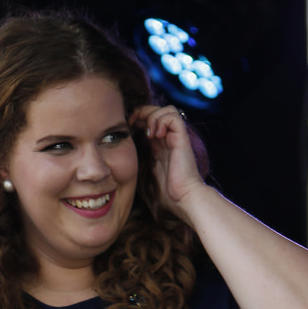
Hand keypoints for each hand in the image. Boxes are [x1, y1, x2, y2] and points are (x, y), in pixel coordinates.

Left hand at [130, 103, 205, 219]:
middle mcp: (168, 139)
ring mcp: (176, 138)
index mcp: (159, 146)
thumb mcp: (147, 175)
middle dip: (142, 112)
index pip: (149, 121)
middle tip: (132, 121)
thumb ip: (140, 163)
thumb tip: (123, 158)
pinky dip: (162, 120)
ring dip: (153, 116)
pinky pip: (173, 116)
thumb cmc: (168, 194)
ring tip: (148, 132)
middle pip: (157, 111)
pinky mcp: (182, 138)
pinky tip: (156, 135)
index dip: (137, 117)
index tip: (126, 126)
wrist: (184, 198)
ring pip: (166, 109)